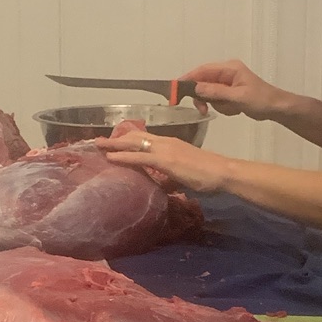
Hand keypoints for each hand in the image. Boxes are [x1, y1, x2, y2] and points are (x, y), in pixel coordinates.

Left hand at [94, 133, 227, 195]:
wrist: (222, 172)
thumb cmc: (208, 175)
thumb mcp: (184, 174)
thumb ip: (170, 178)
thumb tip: (162, 185)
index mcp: (171, 144)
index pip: (145, 138)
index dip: (128, 139)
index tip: (114, 141)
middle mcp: (166, 142)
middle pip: (135, 136)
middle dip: (116, 139)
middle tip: (99, 141)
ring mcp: (165, 149)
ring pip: (134, 143)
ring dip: (114, 144)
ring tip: (98, 146)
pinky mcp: (165, 160)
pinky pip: (139, 156)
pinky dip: (123, 156)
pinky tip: (111, 157)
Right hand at [181, 60, 277, 119]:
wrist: (276, 108)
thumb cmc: (260, 100)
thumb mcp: (238, 97)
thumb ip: (216, 92)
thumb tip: (196, 88)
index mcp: (229, 68)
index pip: (203, 70)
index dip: (188, 79)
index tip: (176, 90)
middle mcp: (226, 72)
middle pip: (203, 82)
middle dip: (204, 97)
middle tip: (204, 109)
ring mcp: (227, 83)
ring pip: (209, 94)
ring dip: (217, 104)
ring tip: (232, 108)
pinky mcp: (229, 92)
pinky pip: (217, 100)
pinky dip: (223, 107)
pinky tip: (235, 109)